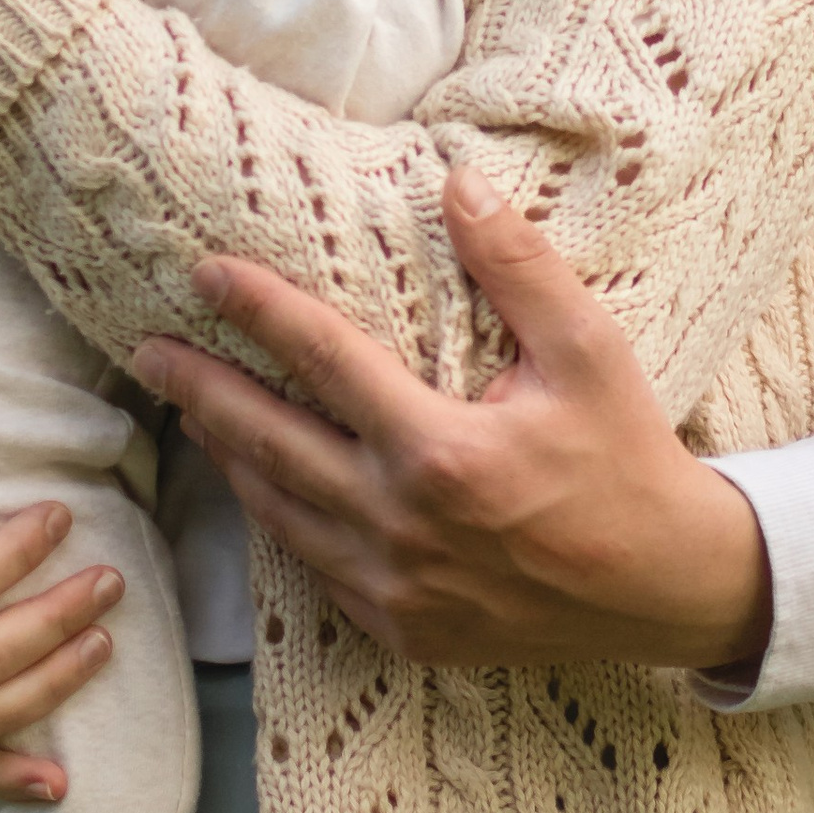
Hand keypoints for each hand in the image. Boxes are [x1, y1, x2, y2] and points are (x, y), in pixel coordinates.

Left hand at [133, 168, 772, 668]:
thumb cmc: (629, 460)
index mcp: (441, 453)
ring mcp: (395, 589)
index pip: (321, 359)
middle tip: (147, 352)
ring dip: (229, 456)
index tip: (204, 272)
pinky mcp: (402, 630)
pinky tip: (263, 486)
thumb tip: (456, 183)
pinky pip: (313, 568)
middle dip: (199, 391)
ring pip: (279, 513)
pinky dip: (279, 519)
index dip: (256, 308)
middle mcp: (400, 527)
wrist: (666, 587)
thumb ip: (518, 266)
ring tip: (192, 410)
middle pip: (267, 443)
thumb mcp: (590, 351)